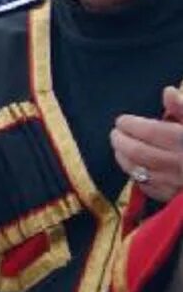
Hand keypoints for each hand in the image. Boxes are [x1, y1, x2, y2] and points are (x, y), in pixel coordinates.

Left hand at [111, 87, 182, 201]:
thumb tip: (167, 92)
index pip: (148, 130)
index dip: (130, 124)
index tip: (122, 120)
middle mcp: (178, 163)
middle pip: (137, 151)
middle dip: (120, 141)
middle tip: (115, 133)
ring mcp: (175, 183)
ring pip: (137, 171)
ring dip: (123, 158)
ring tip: (120, 148)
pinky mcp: (174, 199)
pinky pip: (148, 188)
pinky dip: (137, 176)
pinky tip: (136, 168)